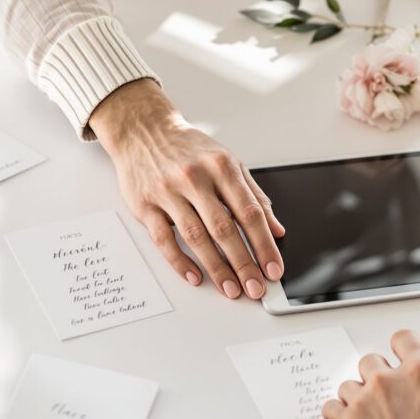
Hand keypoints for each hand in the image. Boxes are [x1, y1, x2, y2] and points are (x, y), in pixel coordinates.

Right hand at [90, 79, 284, 300]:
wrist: (143, 129)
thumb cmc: (188, 149)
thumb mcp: (228, 162)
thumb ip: (253, 196)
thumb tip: (276, 229)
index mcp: (221, 166)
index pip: (249, 212)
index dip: (264, 244)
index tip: (273, 268)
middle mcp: (195, 178)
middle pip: (224, 229)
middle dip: (243, 263)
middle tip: (255, 288)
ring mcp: (168, 191)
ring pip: (196, 236)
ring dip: (216, 268)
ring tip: (231, 289)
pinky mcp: (145, 204)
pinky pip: (164, 238)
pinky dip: (180, 261)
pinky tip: (195, 276)